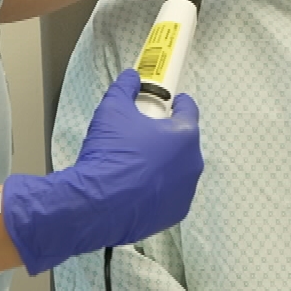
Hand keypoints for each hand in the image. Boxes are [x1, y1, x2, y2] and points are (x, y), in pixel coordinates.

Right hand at [1, 71, 203, 274]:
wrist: (98, 204)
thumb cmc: (112, 152)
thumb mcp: (113, 110)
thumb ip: (125, 88)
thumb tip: (131, 76)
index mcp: (184, 136)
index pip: (189, 111)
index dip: (180, 103)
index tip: (174, 100)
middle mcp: (192, 164)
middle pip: (184, 143)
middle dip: (168, 137)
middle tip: (147, 134)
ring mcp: (185, 191)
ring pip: (178, 170)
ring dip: (164, 165)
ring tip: (139, 164)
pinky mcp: (174, 213)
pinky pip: (169, 194)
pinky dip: (158, 189)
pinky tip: (138, 188)